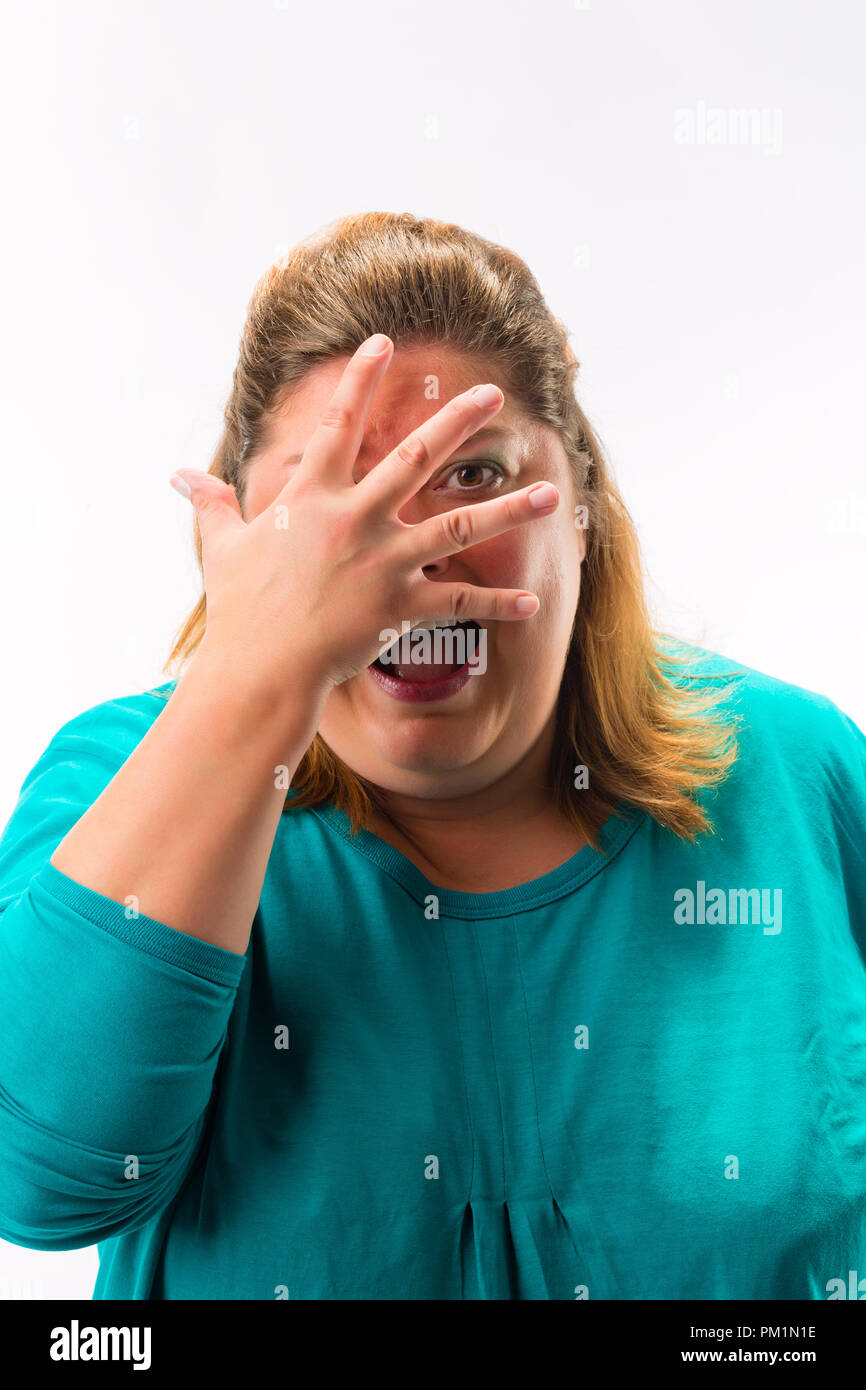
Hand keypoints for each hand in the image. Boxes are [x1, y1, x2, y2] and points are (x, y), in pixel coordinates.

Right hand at [170, 333, 559, 696]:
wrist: (260, 668)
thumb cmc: (240, 608)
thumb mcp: (222, 548)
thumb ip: (212, 505)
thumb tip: (179, 476)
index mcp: (313, 497)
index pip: (339, 423)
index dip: (361, 380)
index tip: (384, 345)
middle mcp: (357, 518)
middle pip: (418, 456)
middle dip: (459, 421)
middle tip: (493, 393)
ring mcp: (386, 561)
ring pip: (460, 525)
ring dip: (508, 508)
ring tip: (551, 492)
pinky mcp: (403, 606)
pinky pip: (460, 602)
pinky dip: (497, 603)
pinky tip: (531, 599)